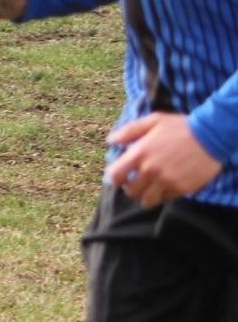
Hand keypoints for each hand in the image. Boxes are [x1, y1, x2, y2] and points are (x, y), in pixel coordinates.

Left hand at [105, 113, 221, 205]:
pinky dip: (162, 195)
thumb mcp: (152, 121)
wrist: (211, 136)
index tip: (118, 177)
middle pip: (130, 191)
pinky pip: (165, 199)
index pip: (115, 175)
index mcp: (140, 153)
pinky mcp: (181, 189)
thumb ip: (129, 131)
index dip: (113, 178)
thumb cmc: (180, 127)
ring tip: (148, 188)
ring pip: (146, 200)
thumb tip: (111, 140)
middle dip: (130, 187)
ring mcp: (166, 182)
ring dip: (144, 195)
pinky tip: (165, 185)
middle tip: (135, 182)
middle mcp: (151, 170)